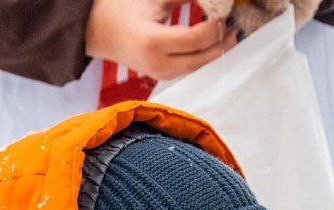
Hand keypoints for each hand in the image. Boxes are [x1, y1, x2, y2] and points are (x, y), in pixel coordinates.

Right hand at [86, 0, 237, 79]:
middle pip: (201, 57)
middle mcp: (158, 64)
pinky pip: (190, 67)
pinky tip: (213, 42)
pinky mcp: (163, 77)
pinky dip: (203, 55)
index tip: (223, 13)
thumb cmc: (123, 9)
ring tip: (229, 34)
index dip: (214, 27)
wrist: (99, 32)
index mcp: (153, 42)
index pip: (195, 39)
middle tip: (233, 25)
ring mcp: (161, 74)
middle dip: (220, 41)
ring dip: (215, 50)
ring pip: (198, 65)